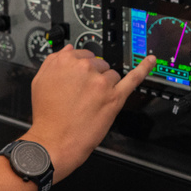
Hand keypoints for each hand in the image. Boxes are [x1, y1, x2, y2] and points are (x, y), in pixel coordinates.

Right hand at [23, 46, 154, 179]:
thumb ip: (54, 61)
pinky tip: (150, 61)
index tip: (82, 78)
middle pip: (99, 64)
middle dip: (94, 77)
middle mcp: (84, 68)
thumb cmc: (47, 116)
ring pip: (112, 75)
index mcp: (65, 61)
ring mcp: (101, 82)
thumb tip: (68, 49)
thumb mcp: (40, 81)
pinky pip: (133, 79)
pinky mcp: (114, 97)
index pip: (84, 55)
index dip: (83, 69)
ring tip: (93, 103)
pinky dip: (144, 69)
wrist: (54, 141)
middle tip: (84, 96)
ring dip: (106, 87)